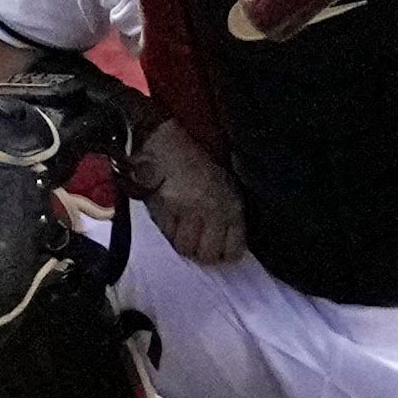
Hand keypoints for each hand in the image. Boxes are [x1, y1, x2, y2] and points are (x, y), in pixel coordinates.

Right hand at [122, 121, 247, 265]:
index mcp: (232, 205)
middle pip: (207, 254)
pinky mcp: (163, 210)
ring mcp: (187, 211)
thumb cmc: (199, 162)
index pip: (233, 248)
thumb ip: (227, 214)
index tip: (221, 255)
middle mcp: (213, 211)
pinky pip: (166, 233)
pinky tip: (169, 217)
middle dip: (202, 254)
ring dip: (182, 242)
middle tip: (198, 246)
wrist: (168, 143)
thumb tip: (226, 243)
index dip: (226, 255)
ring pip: (184, 247)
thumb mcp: (225, 185)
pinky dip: (167, 230)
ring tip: (182, 230)